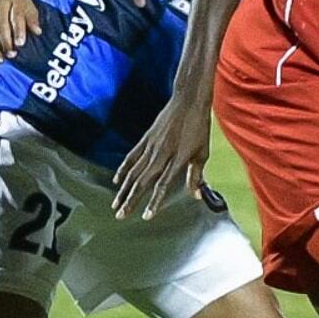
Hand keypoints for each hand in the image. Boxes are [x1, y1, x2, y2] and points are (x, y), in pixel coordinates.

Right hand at [0, 0, 40, 61]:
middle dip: (5, 43)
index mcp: (15, 0)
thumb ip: (32, 18)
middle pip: (0, 26)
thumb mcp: (27, 4)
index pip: (17, 16)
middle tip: (11, 55)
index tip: (21, 44)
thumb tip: (38, 32)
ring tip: (0, 59)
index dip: (19, 31)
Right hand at [112, 94, 210, 220]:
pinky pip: (132, 156)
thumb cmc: (199, 127)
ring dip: (124, 189)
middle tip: (120, 215)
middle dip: (131, 200)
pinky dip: (123, 169)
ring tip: (115, 204)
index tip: (146, 216)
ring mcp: (151, 145)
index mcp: (178, 158)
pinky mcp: (146, 138)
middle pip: (143, 181)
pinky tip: (117, 181)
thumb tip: (196, 196)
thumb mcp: (202, 151)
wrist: (188, 101)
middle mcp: (162, 153)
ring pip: (134, 171)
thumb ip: (197, 175)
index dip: (154, 202)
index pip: (163, 185)